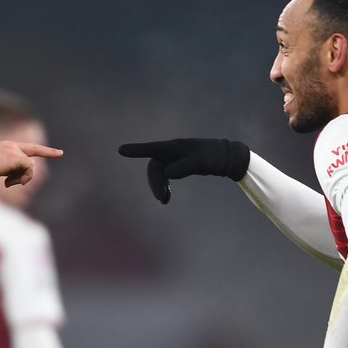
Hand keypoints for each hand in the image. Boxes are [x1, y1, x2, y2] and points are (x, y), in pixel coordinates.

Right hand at [0, 141, 63, 186]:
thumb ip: (6, 170)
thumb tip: (17, 178)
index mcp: (6, 147)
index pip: (29, 148)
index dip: (45, 151)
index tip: (59, 152)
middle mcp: (12, 146)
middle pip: (32, 157)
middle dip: (41, 159)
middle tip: (48, 160)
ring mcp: (14, 150)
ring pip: (30, 167)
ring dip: (20, 179)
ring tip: (6, 182)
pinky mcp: (16, 157)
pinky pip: (29, 170)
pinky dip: (22, 179)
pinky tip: (7, 183)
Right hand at [118, 138, 249, 202]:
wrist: (226, 156)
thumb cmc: (214, 157)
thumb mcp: (201, 163)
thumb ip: (185, 167)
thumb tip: (168, 174)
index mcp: (175, 147)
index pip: (152, 149)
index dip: (137, 150)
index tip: (121, 150)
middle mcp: (171, 150)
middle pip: (155, 166)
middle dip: (155, 183)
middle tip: (163, 200)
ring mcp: (174, 157)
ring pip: (159, 172)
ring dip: (159, 186)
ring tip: (165, 200)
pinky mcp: (178, 163)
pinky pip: (164, 174)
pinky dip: (164, 185)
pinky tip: (167, 195)